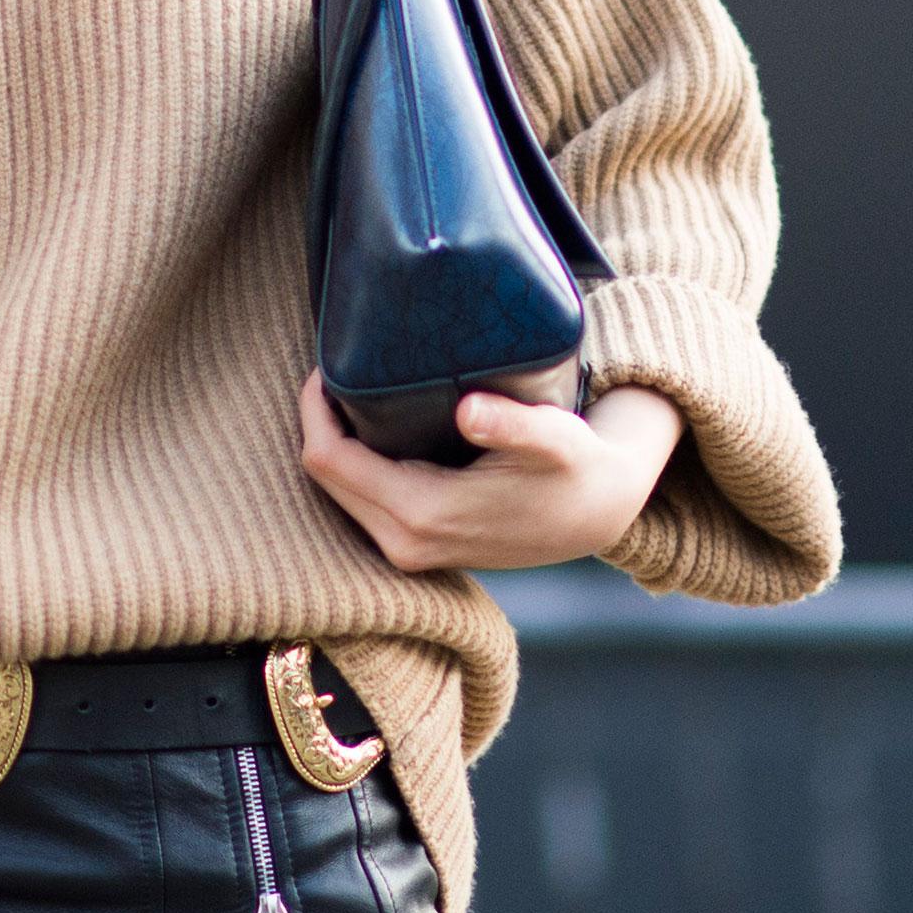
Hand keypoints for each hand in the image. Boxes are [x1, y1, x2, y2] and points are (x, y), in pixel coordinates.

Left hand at [297, 370, 681, 574]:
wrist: (596, 514)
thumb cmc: (575, 467)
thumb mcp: (555, 437)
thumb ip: (513, 424)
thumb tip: (468, 410)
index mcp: (424, 513)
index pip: (330, 460)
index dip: (316, 408)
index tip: (328, 363)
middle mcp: (406, 541)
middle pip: (324, 476)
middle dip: (319, 421)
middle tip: (337, 367)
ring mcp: (409, 550)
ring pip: (337, 490)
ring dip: (335, 442)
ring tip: (351, 388)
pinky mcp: (416, 546)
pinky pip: (358, 501)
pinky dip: (354, 463)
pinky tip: (371, 424)